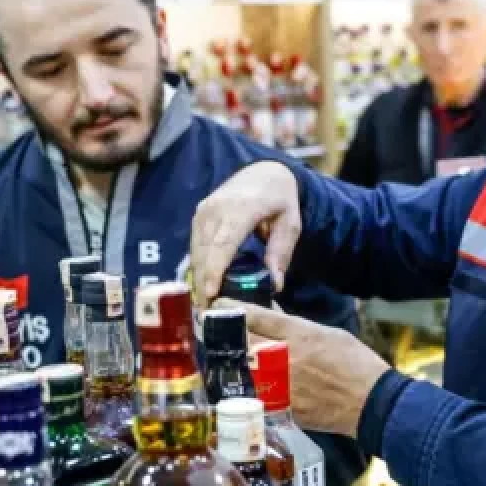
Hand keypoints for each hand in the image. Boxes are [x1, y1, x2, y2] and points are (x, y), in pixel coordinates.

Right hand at [191, 161, 300, 304]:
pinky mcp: (199, 216)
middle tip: (207, 311)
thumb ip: (281, 253)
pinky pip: (195, 246)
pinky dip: (198, 266)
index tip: (210, 293)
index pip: (224, 242)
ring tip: (204, 305)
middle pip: (205, 251)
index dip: (215, 269)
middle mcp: (217, 208)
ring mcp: (204, 211)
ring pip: (196, 250)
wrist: (263, 173)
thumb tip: (275, 285)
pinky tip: (203, 286)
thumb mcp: (290, 224)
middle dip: (203, 282)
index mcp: (242, 208)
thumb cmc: (280, 201)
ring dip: (198, 278)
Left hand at [220, 301, 389, 437]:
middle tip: (216, 329)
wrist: (371, 404)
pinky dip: (250, 383)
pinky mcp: (280, 407)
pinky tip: (249, 380)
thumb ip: (296, 325)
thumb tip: (271, 313)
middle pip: (241, 340)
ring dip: (235, 359)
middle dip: (226, 333)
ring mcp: (280, 384)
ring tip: (229, 354)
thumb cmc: (356, 364)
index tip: (218, 305)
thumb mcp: (329, 334)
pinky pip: (256, 391)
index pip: (254, 316)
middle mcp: (284, 357)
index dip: (230, 309)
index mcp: (299, 334)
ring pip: (243, 368)